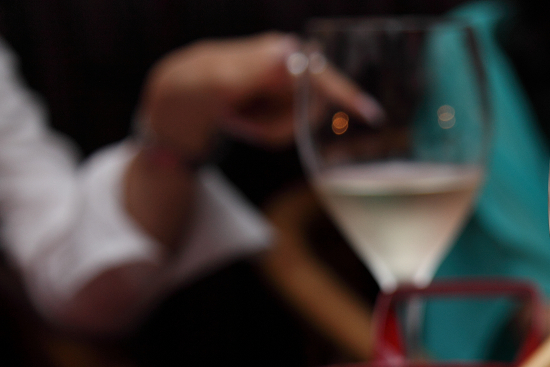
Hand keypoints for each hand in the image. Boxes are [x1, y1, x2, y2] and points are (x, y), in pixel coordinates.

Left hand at [137, 32, 378, 161]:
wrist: (179, 98)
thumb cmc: (195, 87)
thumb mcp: (217, 81)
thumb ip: (253, 69)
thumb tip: (288, 53)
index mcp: (277, 52)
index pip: (319, 75)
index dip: (345, 94)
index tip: (370, 114)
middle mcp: (288, 63)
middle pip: (309, 107)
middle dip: (278, 124)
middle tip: (239, 119)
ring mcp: (286, 83)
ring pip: (297, 122)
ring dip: (266, 128)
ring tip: (237, 116)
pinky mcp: (283, 99)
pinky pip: (286, 128)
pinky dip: (264, 131)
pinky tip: (243, 118)